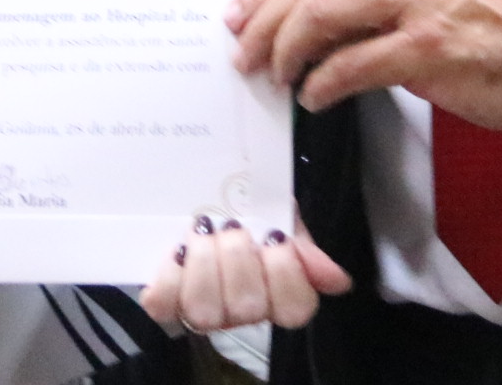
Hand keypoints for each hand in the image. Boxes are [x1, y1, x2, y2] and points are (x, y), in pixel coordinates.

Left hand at [140, 212, 347, 331]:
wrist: (202, 191)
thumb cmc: (247, 210)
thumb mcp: (281, 217)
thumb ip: (305, 247)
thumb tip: (337, 280)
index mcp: (276, 293)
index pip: (295, 309)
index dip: (285, 272)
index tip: (274, 235)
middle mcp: (242, 311)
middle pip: (248, 307)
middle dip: (239, 258)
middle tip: (232, 226)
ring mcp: (203, 310)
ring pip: (205, 310)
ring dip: (204, 263)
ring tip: (202, 232)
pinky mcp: (166, 303)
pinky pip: (164, 304)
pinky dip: (169, 275)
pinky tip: (176, 251)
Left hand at [227, 0, 501, 128]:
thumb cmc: (488, 15)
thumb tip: (298, 10)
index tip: (242, 14)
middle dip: (265, 20)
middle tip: (246, 54)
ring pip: (321, 12)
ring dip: (286, 49)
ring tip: (278, 76)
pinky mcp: (430, 46)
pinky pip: (353, 63)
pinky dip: (324, 82)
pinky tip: (316, 97)